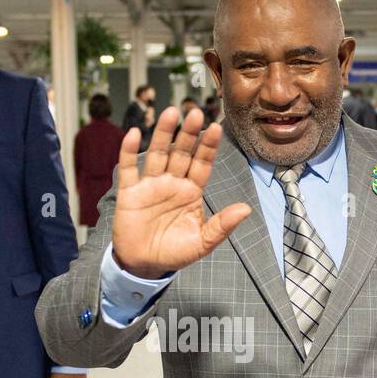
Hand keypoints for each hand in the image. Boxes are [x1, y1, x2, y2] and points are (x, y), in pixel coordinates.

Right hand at [111, 106, 250, 279]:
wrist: (144, 265)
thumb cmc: (175, 253)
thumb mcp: (203, 242)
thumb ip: (222, 226)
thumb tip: (246, 209)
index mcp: (192, 192)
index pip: (202, 163)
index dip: (208, 146)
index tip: (216, 127)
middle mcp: (172, 183)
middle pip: (181, 152)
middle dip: (188, 133)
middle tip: (194, 112)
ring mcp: (150, 185)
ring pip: (158, 154)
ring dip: (163, 134)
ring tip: (171, 113)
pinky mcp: (130, 192)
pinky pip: (129, 168)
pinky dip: (130, 151)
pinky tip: (135, 134)